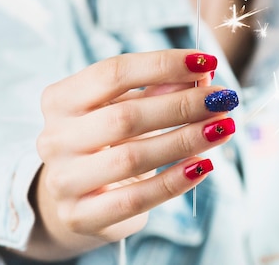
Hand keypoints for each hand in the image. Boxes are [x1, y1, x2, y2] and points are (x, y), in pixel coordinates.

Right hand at [26, 49, 236, 259]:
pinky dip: (174, 182)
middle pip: (125, 116)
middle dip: (182, 105)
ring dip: (185, 140)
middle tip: (222, 99)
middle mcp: (55, 137)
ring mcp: (65, 179)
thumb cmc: (105, 138)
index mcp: (61, 99)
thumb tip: (203, 74)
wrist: (74, 193)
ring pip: (132, 158)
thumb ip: (159, 88)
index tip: (205, 62)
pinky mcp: (81, 216)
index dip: (163, 64)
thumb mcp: (124, 104)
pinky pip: (135, 199)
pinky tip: (203, 165)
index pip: (113, 72)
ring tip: (223, 128)